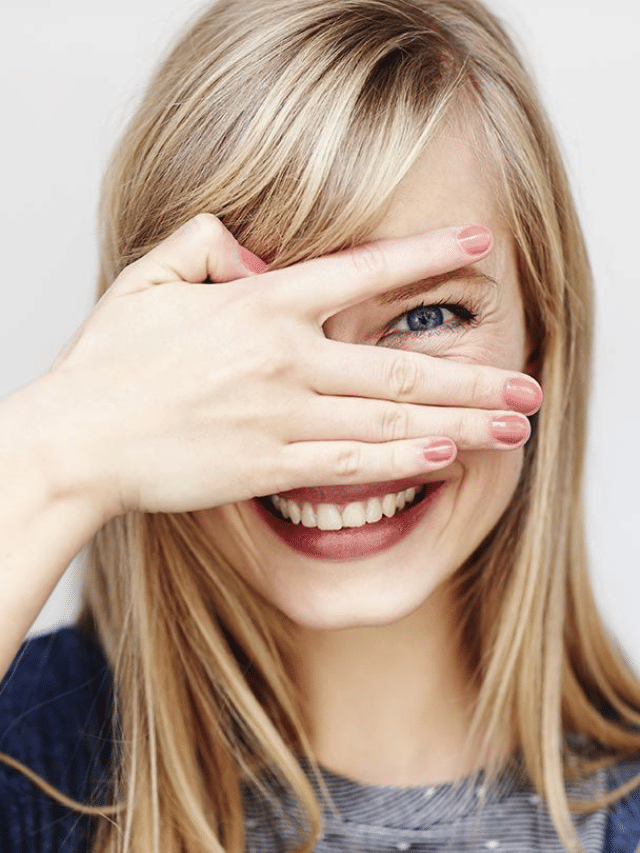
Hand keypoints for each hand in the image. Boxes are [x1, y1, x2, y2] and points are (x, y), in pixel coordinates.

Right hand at [46, 214, 541, 517]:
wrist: (79, 439)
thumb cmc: (110, 361)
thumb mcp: (148, 276)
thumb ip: (205, 243)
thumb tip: (255, 247)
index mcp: (259, 304)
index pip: (362, 272)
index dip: (427, 257)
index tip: (480, 250)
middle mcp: (284, 359)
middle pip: (399, 367)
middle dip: (474, 377)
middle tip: (529, 386)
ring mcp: (280, 417)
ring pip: (389, 421)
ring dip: (459, 425)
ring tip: (513, 428)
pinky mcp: (268, 466)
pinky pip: (351, 465)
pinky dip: (403, 461)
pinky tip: (447, 458)